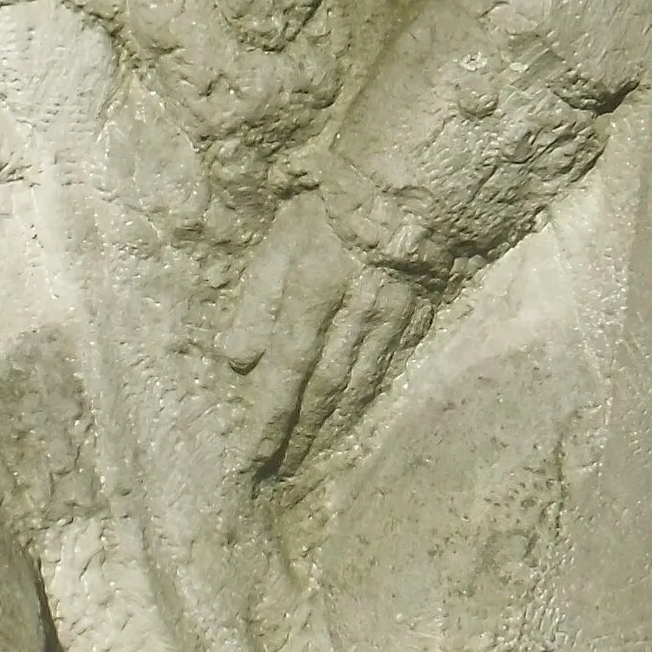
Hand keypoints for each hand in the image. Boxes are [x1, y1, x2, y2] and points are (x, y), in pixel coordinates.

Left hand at [222, 192, 428, 475]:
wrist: (416, 176)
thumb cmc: (336, 200)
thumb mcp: (285, 235)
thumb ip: (259, 298)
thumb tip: (236, 361)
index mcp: (314, 295)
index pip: (285, 372)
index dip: (268, 421)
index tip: (250, 460)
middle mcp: (353, 318)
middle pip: (322, 390)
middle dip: (298, 436)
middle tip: (277, 475)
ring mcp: (389, 321)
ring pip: (356, 386)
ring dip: (330, 427)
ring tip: (309, 459)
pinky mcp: (415, 316)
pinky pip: (387, 368)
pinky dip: (365, 400)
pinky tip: (353, 418)